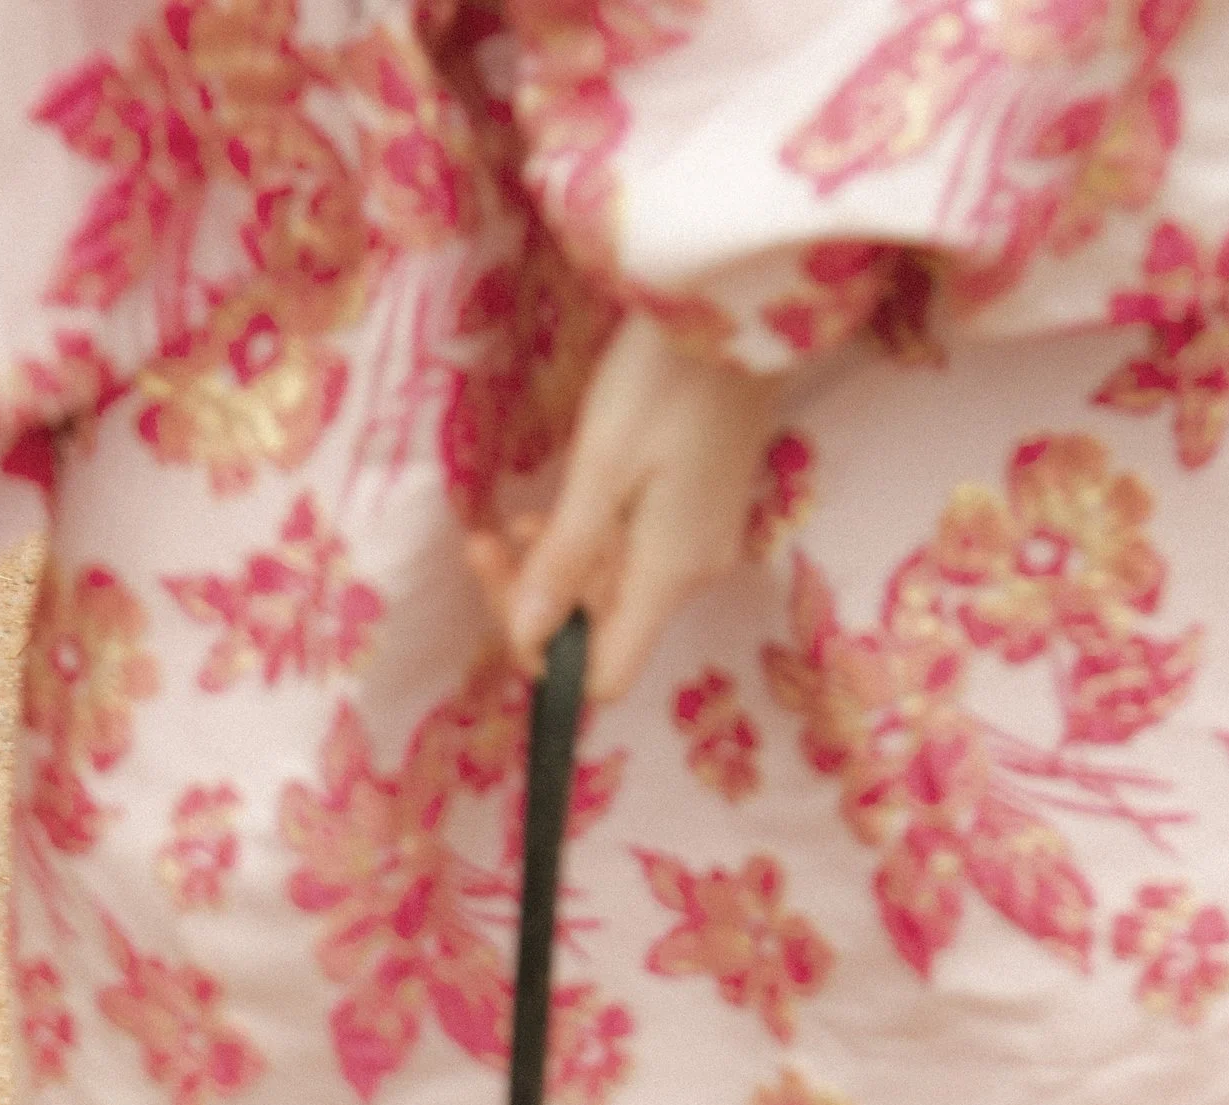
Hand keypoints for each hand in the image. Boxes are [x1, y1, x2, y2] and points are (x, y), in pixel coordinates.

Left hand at [470, 314, 785, 705]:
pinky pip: (631, 556)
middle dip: (535, 598)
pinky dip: (588, 542)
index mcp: (669, 575)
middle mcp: (691, 574)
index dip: (546, 657)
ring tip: (517, 517)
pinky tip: (561, 505)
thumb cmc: (667, 375)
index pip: (604, 675)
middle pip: (600, 633)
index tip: (505, 593)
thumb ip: (563, 558)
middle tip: (486, 540)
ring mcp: (699, 544)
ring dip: (555, 567)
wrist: (742, 305)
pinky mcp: (698, 513)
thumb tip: (527, 634)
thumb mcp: (601, 465)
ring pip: (610, 592)